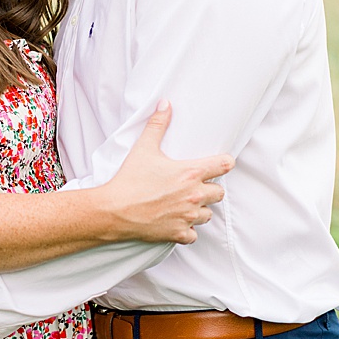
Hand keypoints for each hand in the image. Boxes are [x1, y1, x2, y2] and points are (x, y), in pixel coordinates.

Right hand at [104, 101, 234, 244]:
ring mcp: (188, 216)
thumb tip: (165, 104)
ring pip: (208, 214)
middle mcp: (194, 195)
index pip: (224, 165)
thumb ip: (157, 125)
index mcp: (190, 173)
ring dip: (199, 210)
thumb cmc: (128, 179)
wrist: (114, 210)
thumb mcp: (143, 149)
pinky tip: (175, 222)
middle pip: (219, 193)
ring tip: (183, 205)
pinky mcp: (179, 233)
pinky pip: (193, 234)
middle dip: (209, 189)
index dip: (224, 163)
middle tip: (192, 187)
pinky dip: (186, 230)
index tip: (219, 164)